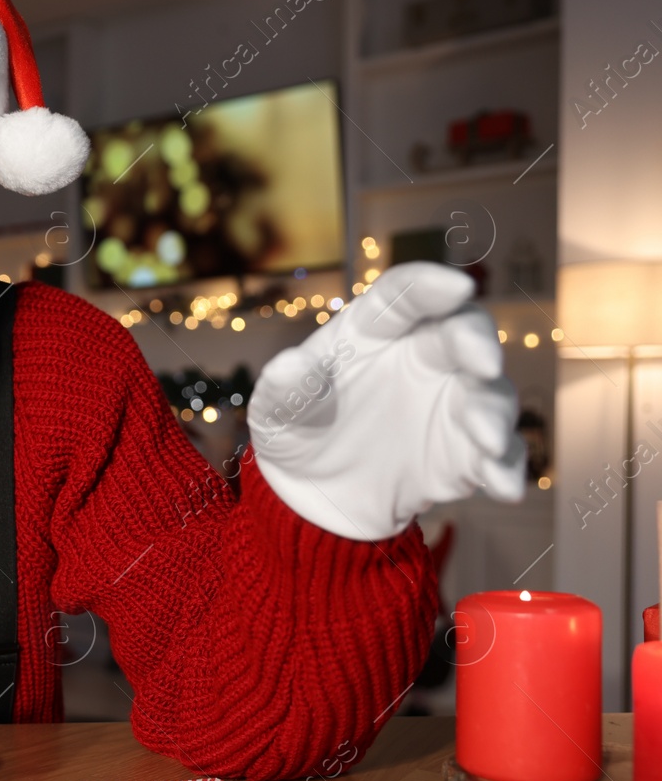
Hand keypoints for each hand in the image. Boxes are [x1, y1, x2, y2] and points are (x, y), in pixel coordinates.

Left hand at [247, 263, 524, 540]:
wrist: (312, 494)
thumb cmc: (295, 430)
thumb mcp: (275, 410)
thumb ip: (284, 387)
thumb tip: (289, 366)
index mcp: (372, 332)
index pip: (403, 296)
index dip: (429, 286)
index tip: (456, 286)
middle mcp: (421, 357)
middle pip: (464, 332)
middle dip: (478, 343)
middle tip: (483, 363)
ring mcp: (451, 403)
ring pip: (491, 393)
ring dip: (494, 412)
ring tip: (484, 438)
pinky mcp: (467, 451)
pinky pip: (499, 454)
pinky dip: (505, 467)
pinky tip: (501, 486)